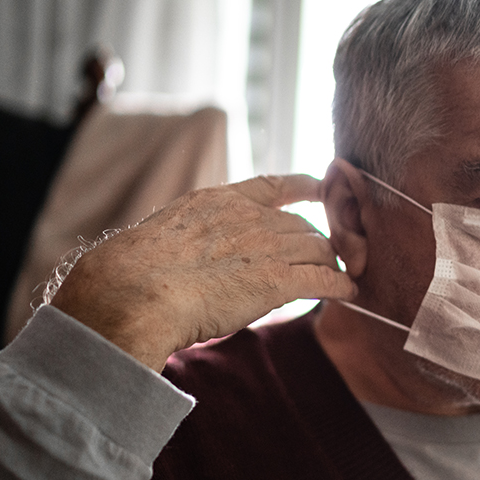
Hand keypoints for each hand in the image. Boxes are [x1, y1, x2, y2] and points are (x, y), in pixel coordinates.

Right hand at [50, 175, 356, 369]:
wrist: (134, 292)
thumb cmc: (131, 275)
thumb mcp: (162, 236)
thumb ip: (188, 239)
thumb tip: (181, 259)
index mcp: (217, 201)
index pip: (272, 184)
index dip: (303, 185)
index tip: (321, 186)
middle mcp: (248, 218)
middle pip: (302, 226)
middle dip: (317, 244)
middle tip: (325, 261)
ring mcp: (266, 247)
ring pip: (319, 249)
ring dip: (330, 265)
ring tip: (338, 280)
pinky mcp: (278, 281)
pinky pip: (324, 279)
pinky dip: (340, 286)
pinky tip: (348, 294)